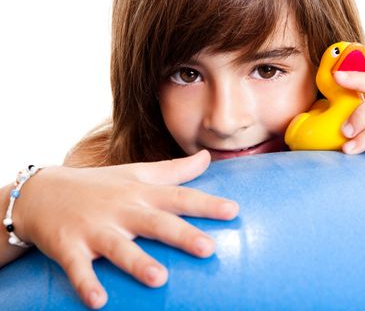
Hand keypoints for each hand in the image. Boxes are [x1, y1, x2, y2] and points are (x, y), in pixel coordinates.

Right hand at [13, 150, 238, 308]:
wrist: (41, 192)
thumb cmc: (99, 185)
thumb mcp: (137, 173)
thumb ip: (175, 170)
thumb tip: (207, 157)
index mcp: (140, 193)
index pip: (179, 197)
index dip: (206, 204)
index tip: (234, 211)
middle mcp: (121, 209)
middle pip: (156, 223)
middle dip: (182, 235)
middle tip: (209, 249)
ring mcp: (94, 228)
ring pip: (119, 247)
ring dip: (138, 262)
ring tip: (160, 278)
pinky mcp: (68, 246)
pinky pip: (78, 268)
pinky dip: (86, 283)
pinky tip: (98, 301)